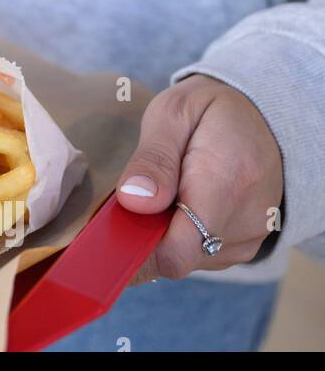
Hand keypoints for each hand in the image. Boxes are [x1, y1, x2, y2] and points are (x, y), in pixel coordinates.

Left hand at [116, 75, 282, 282]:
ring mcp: (249, 239)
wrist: (266, 118)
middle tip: (133, 197)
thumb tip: (135, 202)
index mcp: (227, 184)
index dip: (134, 251)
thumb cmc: (210, 111)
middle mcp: (247, 221)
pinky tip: (179, 205)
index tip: (105, 234)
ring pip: (184, 259)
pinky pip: (199, 255)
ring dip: (162, 235)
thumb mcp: (173, 114)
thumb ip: (153, 159)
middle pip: (175, 257)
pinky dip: (180, 236)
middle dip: (143, 236)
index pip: (176, 251)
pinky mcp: (245, 246)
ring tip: (164, 193)